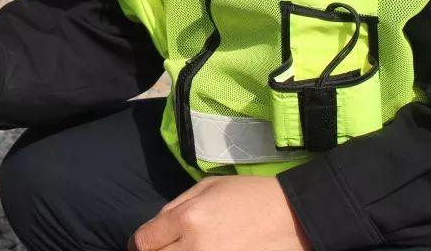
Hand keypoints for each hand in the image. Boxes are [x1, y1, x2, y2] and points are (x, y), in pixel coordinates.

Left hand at [129, 176, 309, 250]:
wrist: (291, 217)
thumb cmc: (249, 196)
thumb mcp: (209, 186)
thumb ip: (176, 205)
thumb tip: (156, 226)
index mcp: (187, 218)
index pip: (143, 242)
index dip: (140, 245)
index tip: (146, 245)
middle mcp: (195, 248)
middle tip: (168, 247)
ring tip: (186, 250)